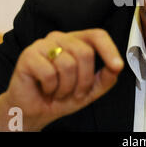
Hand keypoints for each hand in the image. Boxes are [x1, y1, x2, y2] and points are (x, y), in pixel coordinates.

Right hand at [0, 29, 123, 130]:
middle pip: (85, 53)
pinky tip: (45, 89)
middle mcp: (60, 38)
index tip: (117, 66)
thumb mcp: (90, 90)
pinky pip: (49, 73)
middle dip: (84, 80)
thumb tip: (116, 67)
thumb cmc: (59, 96)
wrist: (32, 111)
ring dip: (66, 87)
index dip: (109, 49)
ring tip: (58, 91)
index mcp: (76, 41)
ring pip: (68, 64)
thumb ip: (106, 78)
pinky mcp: (28, 55)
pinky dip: (51, 88)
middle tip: (75, 93)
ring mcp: (43, 45)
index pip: (97, 35)